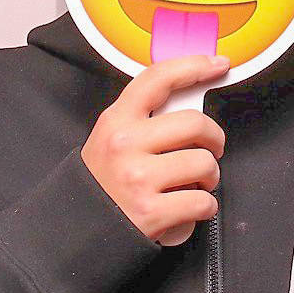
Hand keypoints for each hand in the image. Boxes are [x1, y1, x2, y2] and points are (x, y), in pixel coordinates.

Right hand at [82, 54, 229, 243]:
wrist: (77, 228)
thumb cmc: (102, 182)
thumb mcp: (110, 138)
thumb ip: (143, 119)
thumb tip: (189, 99)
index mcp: (116, 121)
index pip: (158, 79)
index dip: (194, 66)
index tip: (217, 64)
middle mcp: (125, 145)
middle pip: (195, 124)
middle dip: (214, 138)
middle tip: (210, 149)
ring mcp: (138, 179)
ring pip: (204, 163)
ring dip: (210, 176)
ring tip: (197, 182)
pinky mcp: (150, 212)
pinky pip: (202, 202)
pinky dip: (205, 207)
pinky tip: (191, 206)